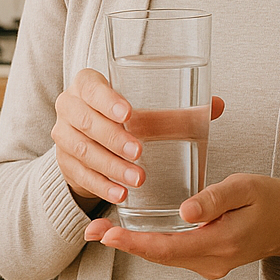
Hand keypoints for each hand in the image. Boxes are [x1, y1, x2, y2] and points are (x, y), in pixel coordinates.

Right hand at [53, 68, 224, 209]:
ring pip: (82, 150)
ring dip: (110, 166)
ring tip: (137, 179)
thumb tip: (216, 105)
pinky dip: (101, 186)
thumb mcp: (147, 113)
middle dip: (113, 138)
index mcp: (87, 85)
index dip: (107, 100)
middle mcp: (69, 106)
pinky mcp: (65, 163)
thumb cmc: (126, 119)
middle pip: (85, 121)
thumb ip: (178, 112)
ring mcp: (63, 136)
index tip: (129, 114)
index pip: (91, 87)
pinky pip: (80, 175)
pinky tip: (120, 195)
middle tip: (139, 153)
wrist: (93, 140)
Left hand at [82, 173, 279, 279]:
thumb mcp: (247, 188)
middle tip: (91, 231)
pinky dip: (149, 243)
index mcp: (220, 244)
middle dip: (124, 244)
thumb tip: (185, 211)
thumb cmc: (272, 200)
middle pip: (159, 255)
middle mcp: (211, 261)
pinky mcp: (207, 259)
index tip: (109, 234)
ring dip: (133, 244)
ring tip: (101, 230)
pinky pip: (173, 253)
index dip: (135, 243)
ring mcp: (209, 264)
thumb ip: (216, 198)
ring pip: (163, 256)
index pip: (168, 248)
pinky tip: (129, 232)